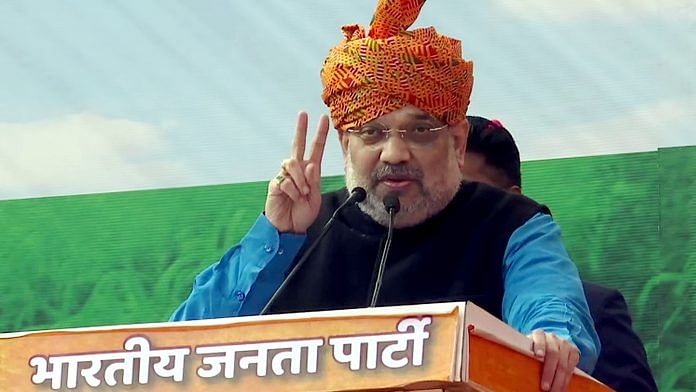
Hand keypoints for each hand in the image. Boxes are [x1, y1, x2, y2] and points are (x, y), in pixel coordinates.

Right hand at [265, 112, 329, 233]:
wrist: (289, 227)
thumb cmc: (302, 213)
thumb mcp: (315, 198)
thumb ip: (314, 181)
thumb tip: (310, 165)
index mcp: (310, 172)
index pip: (316, 149)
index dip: (320, 134)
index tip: (324, 119)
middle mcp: (297, 170)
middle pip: (298, 145)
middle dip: (301, 129)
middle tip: (303, 114)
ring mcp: (285, 175)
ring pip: (293, 164)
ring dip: (300, 179)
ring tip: (302, 193)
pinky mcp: (275, 183)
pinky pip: (285, 180)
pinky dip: (292, 190)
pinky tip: (291, 198)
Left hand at [528, 329, 580, 391]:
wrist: (549, 343)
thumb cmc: (534, 350)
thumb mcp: (528, 349)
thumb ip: (525, 355)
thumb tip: (516, 371)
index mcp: (538, 334)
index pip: (539, 338)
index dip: (539, 346)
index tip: (538, 355)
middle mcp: (552, 337)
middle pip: (553, 354)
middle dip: (549, 372)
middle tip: (545, 388)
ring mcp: (564, 343)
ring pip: (563, 364)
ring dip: (559, 380)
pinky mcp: (574, 351)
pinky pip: (571, 367)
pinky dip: (567, 379)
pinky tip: (562, 387)